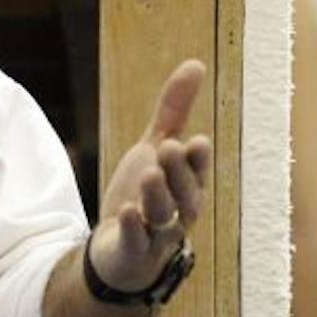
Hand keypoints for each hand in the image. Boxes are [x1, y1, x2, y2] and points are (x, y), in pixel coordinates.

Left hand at [87, 59, 211, 293]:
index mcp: (188, 184)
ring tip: (149, 174)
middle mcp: (179, 211)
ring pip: (164, 217)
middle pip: (185, 194)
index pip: (198, 171)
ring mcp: (157, 235)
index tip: (195, 141)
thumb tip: (196, 63)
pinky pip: (137, 243)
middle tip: (169, 147)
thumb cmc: (144, 192)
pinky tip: (127, 211)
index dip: (197, 159)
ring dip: (158, 196)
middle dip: (179, 172)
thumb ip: (174, 110)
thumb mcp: (154, 147)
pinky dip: (134, 229)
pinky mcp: (133, 253)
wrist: (119, 248)